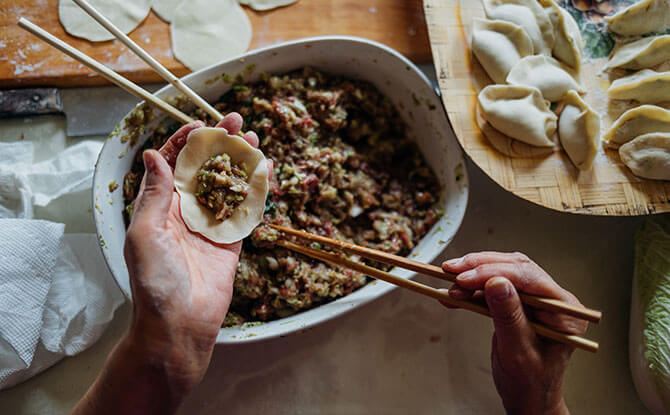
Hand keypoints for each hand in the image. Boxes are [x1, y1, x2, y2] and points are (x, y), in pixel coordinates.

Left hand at [74, 113, 263, 414]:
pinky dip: (256, 191)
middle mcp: (185, 212)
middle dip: (220, 144)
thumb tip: (155, 154)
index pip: (173, 165)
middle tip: (237, 122)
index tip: (202, 124)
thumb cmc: (154, 281)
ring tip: (255, 140)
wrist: (179, 324)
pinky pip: (245, 211)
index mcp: (160, 207)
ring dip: (241, 162)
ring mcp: (210, 226)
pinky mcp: (231, 242)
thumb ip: (155, 194)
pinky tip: (265, 172)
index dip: (186, 141)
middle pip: (205, 169)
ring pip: (228, 185)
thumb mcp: (145, 232)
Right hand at [441, 252, 587, 414]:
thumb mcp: (518, 351)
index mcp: (564, 310)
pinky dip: (471, 290)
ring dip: (472, 277)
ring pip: (501, 274)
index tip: (467, 278)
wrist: (527, 397)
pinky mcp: (517, 302)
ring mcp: (534, 300)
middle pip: (514, 269)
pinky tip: (454, 294)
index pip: (529, 278)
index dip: (495, 272)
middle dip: (480, 269)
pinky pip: (492, 288)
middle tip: (452, 272)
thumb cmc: (530, 383)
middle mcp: (551, 300)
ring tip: (450, 285)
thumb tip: (497, 283)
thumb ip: (509, 316)